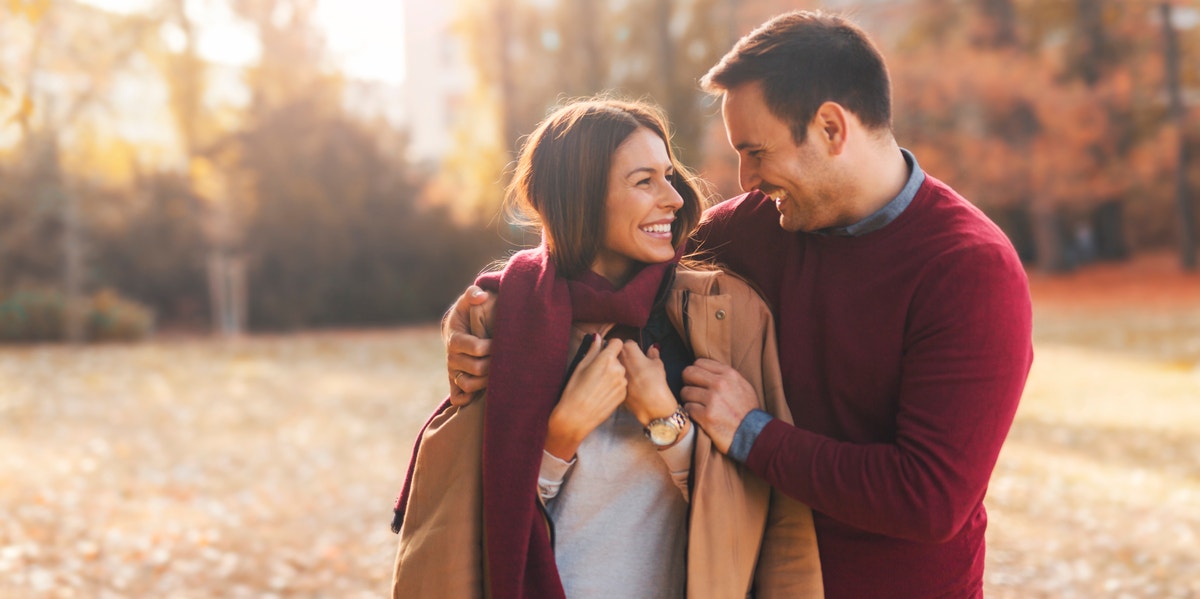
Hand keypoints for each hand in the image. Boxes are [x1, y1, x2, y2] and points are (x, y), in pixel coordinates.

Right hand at [444, 285, 494, 404]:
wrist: (457, 330)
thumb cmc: (467, 314)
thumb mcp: (468, 301)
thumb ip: (473, 294)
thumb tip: (481, 296)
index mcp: (455, 339)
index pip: (476, 348)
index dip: (491, 346)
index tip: (501, 341)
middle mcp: (452, 358)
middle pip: (476, 368)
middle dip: (494, 364)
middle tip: (507, 359)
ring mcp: (453, 372)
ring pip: (468, 385)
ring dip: (486, 382)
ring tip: (500, 373)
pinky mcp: (455, 383)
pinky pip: (458, 398)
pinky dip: (469, 399)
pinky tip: (484, 393)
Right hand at [545, 336, 627, 459]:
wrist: (577, 416)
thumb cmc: (574, 390)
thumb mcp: (580, 366)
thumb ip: (592, 350)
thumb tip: (597, 337)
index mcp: (607, 359)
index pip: (617, 343)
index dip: (610, 346)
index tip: (604, 351)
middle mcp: (619, 369)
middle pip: (618, 359)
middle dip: (610, 362)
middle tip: (595, 372)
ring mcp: (623, 383)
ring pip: (620, 372)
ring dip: (612, 374)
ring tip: (597, 385)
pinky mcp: (623, 395)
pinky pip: (621, 385)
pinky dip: (614, 386)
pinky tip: (602, 393)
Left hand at [618, 342, 677, 425]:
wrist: (651, 404)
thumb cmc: (655, 381)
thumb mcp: (658, 364)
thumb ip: (653, 353)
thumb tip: (653, 348)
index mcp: (628, 349)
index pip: (628, 343)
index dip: (635, 349)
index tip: (639, 354)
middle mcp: (617, 359)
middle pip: (618, 353)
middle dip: (625, 357)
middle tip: (636, 365)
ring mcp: (613, 372)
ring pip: (615, 367)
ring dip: (621, 369)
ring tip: (633, 377)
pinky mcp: (612, 384)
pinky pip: (614, 379)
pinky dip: (619, 381)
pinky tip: (630, 387)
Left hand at [681, 358, 757, 453]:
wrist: (754, 434)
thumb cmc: (748, 411)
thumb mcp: (743, 386)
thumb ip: (725, 376)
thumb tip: (706, 370)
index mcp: (729, 374)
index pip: (699, 362)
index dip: (696, 372)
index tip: (698, 380)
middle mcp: (720, 384)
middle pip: (688, 373)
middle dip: (687, 382)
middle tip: (692, 391)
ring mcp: (712, 400)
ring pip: (685, 392)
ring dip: (689, 399)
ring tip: (698, 406)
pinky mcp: (706, 416)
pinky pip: (687, 408)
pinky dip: (690, 412)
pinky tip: (699, 416)